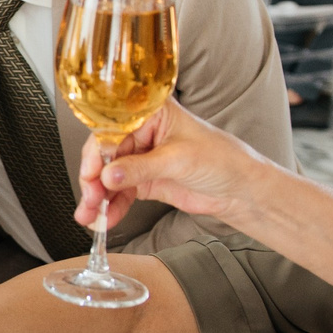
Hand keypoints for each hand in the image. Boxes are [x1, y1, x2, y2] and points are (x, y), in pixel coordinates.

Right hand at [72, 101, 274, 231]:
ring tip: (91, 217)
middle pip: (105, 154)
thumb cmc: (222, 159)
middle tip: (91, 200)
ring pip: (109, 176)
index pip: (112, 128)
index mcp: (150, 113)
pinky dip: (112, 207)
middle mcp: (141, 132)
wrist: (241, 189)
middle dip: (94, 179)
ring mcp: (141, 158)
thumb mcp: (179, 160)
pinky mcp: (144, 181)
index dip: (97, 151)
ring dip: (98, 198)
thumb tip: (107, 175)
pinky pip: (121, 193)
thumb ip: (141, 168)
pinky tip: (106, 219)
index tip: (91, 173)